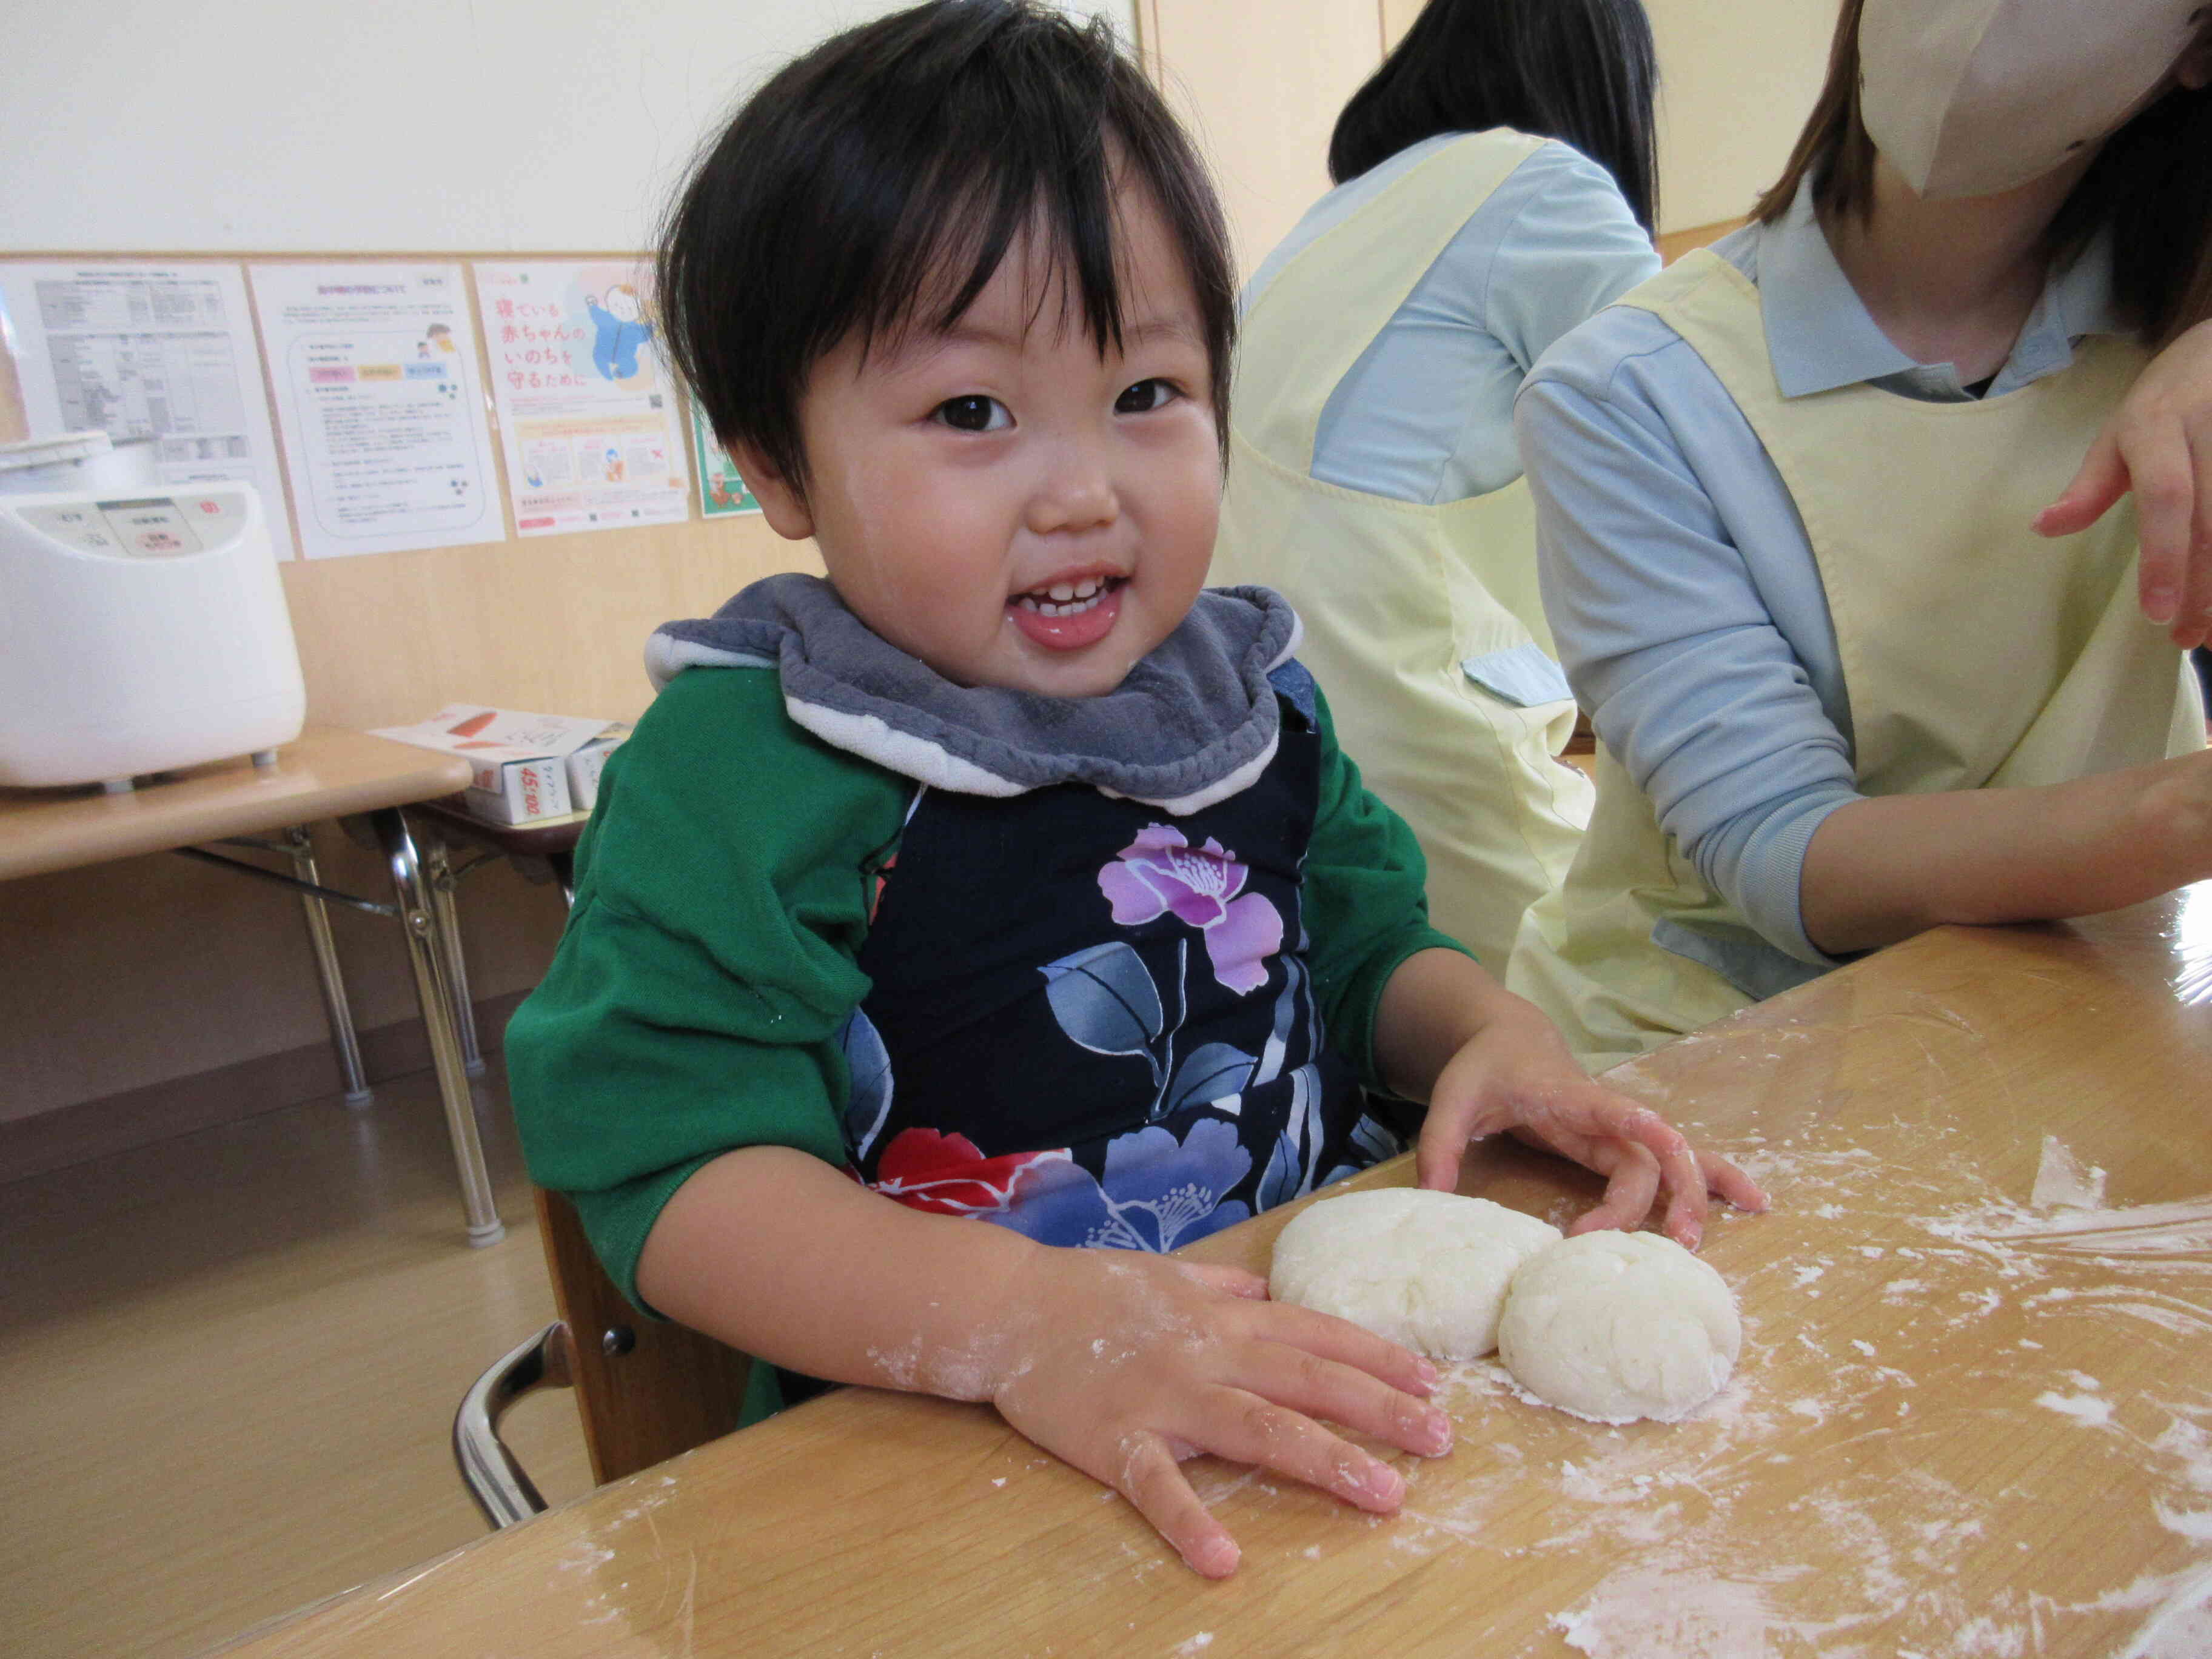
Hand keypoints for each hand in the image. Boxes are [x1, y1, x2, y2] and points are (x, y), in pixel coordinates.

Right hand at [988, 1248, 1453, 1578]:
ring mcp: (1163, 1396)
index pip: (1316, 1334)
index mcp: (1221, 1316)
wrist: (1005, 1304)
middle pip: (1308, 1381)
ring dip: (1326, 1460)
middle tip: (1443, 1439)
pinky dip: (1189, 1521)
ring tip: (1386, 1494)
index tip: (1432, 1382)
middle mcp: (1206, 1352)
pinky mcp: (1115, 1438)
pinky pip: (1157, 1485)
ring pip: (1258, 1428)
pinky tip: (1223, 1560)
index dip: (1377, 1357)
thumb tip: (1266, 1288)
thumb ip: (1220, 1283)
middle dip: (1381, 1409)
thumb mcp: (1165, 1272)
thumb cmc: (1086, 1289)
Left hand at [1412, 997, 1767, 1248]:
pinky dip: (1711, 1179)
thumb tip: (1432, 1196)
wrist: (1507, 1040)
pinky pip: (1669, 1165)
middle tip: (1673, 1240)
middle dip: (1670, 1191)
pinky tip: (1750, 1202)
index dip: (1640, 1124)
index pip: (1612, 1109)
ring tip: (1708, 1240)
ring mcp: (1619, 1130)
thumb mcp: (1451, 1100)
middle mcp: (1605, 1113)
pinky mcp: (1620, 1145)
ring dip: (1699, 1192)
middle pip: (1652, 1152)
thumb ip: (1439, 1144)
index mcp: (1568, 1097)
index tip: (1666, 1144)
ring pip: (1674, 1158)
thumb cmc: (1483, 1069)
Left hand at [2036, 317, 2211, 649]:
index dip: (2165, 556)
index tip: (2159, 614)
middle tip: (2188, 640)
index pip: (2165, 497)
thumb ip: (2089, 485)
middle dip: (2204, 588)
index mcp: (2158, 425)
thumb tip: (2043, 527)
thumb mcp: (2120, 432)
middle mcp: (2210, 430)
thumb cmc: (2167, 398)